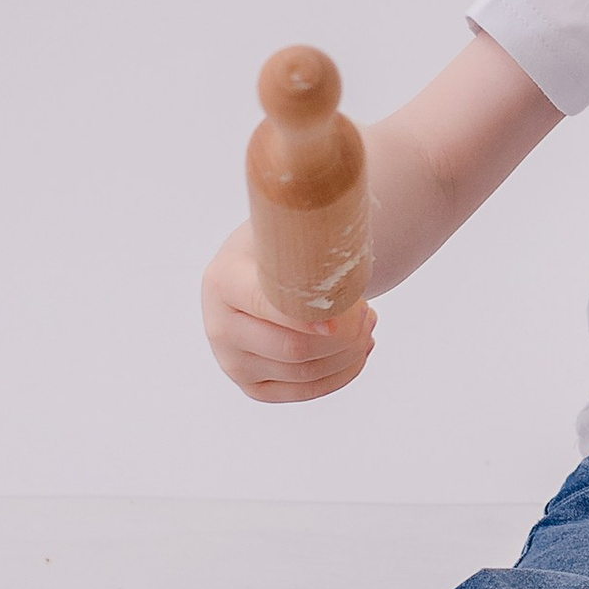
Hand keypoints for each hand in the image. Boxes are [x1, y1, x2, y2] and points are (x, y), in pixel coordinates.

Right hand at [200, 223, 376, 402]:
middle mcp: (219, 326)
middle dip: (343, 334)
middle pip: (291, 347)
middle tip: (370, 313)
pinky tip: (358, 351)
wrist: (260, 269)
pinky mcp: (252, 386)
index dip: (308, 314)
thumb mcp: (285, 225)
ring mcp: (233, 361)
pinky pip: (303, 391)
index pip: (266, 304)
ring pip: (304, 371)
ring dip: (348, 352)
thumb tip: (332, 197)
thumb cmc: (281, 243)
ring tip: (368, 324)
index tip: (348, 313)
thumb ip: (303, 219)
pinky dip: (341, 373)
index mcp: (222, 280)